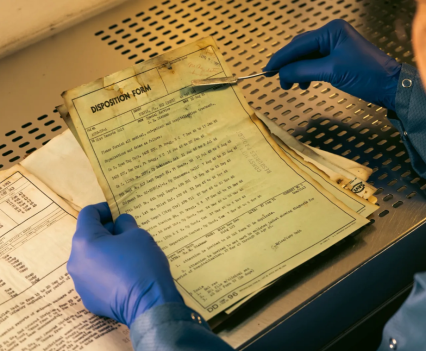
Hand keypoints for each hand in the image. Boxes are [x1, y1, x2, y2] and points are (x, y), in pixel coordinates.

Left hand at [67, 203, 182, 326]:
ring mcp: (80, 283)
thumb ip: (125, 224)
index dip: (103, 209)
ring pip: (90, 258)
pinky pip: (95, 277)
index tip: (117, 212)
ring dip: (104, 252)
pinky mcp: (88, 299)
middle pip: (87, 237)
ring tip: (126, 255)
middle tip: (126, 233)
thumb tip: (120, 223)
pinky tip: (124, 275)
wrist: (149, 304)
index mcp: (85, 241)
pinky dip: (106, 271)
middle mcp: (75, 261)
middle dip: (105, 232)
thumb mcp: (138, 234)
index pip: (88, 214)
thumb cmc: (142, 264)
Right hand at [264, 19, 401, 110]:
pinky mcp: (336, 57)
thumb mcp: (331, 71)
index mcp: (330, 31)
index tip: (265, 70)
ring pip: (305, 57)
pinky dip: (305, 74)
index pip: (298, 45)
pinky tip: (304, 84)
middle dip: (287, 65)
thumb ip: (302, 70)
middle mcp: (331, 34)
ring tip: (291, 85)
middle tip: (276, 80)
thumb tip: (281, 73)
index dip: (280, 58)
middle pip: (299, 49)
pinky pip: (313, 63)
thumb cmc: (364, 74)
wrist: (388, 84)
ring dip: (296, 71)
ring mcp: (333, 45)